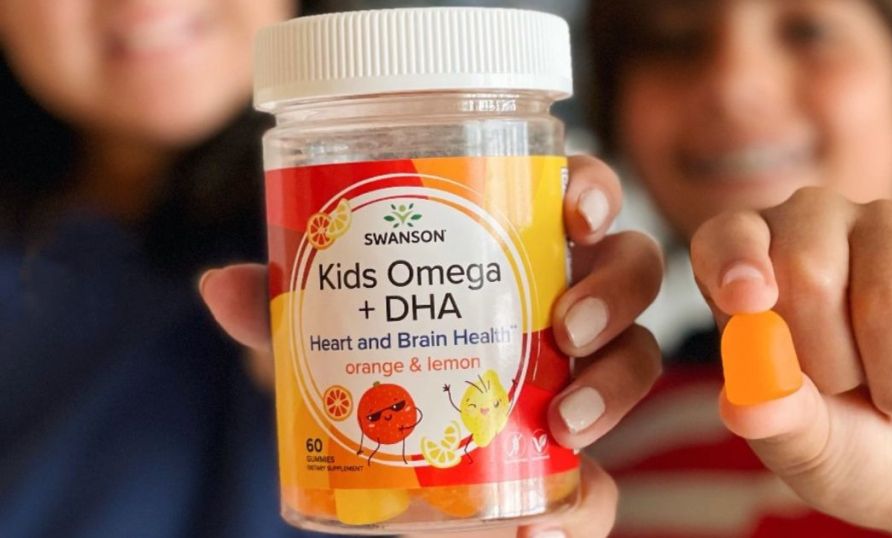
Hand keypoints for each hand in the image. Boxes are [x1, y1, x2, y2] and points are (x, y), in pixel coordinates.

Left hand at [200, 155, 664, 537]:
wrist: (381, 484)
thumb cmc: (372, 377)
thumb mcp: (326, 342)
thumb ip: (285, 312)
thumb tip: (219, 283)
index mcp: (519, 254)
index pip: (578, 201)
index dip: (593, 194)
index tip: (573, 214)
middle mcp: (563, 308)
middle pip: (631, 272)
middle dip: (615, 292)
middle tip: (566, 326)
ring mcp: (578, 384)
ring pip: (640, 362)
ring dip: (616, 387)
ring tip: (563, 420)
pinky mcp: (573, 468)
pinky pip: (605, 487)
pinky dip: (585, 508)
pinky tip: (540, 521)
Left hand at [690, 187, 891, 536]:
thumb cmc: (848, 444)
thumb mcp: (804, 447)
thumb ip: (776, 420)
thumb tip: (745, 406)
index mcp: (748, 268)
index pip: (726, 238)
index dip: (735, 263)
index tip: (748, 302)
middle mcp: (812, 227)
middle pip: (808, 269)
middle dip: (831, 360)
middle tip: (847, 390)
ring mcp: (890, 223)